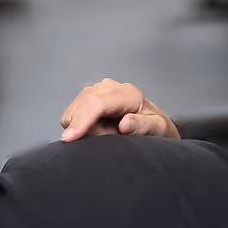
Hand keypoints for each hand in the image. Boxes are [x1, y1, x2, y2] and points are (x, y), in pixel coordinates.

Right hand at [59, 79, 179, 141]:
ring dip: (83, 126)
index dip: (82, 120)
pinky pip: (73, 112)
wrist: (154, 124)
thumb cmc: (157, 129)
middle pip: (83, 103)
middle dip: (85, 127)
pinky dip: (79, 124)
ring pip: (75, 108)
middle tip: (107, 139)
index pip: (98, 103)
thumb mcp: (158, 130)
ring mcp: (99, 90)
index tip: (69, 138)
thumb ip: (143, 126)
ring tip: (106, 134)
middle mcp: (111, 88)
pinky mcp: (90, 97)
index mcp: (129, 95)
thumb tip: (125, 124)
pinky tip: (98, 129)